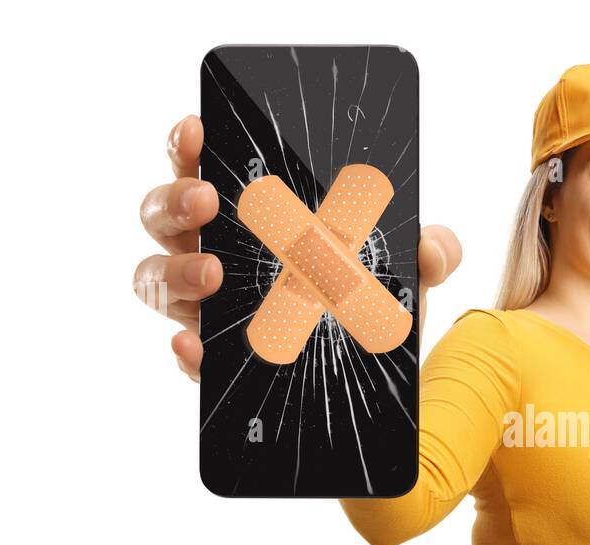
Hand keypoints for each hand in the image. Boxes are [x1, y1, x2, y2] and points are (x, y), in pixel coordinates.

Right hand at [133, 115, 461, 382]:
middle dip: (176, 201)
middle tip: (207, 202)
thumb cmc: (370, 300)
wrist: (374, 370)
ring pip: (155, 279)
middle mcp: (213, 249)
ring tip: (211, 276)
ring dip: (174, 272)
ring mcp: (207, 304)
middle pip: (163, 214)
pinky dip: (186, 348)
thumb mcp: (407, 271)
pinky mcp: (214, 357)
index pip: (201, 164)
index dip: (188, 143)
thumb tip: (434, 247)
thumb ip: (430, 252)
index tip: (198, 130)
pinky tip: (197, 344)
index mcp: (249, 212)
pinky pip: (186, 352)